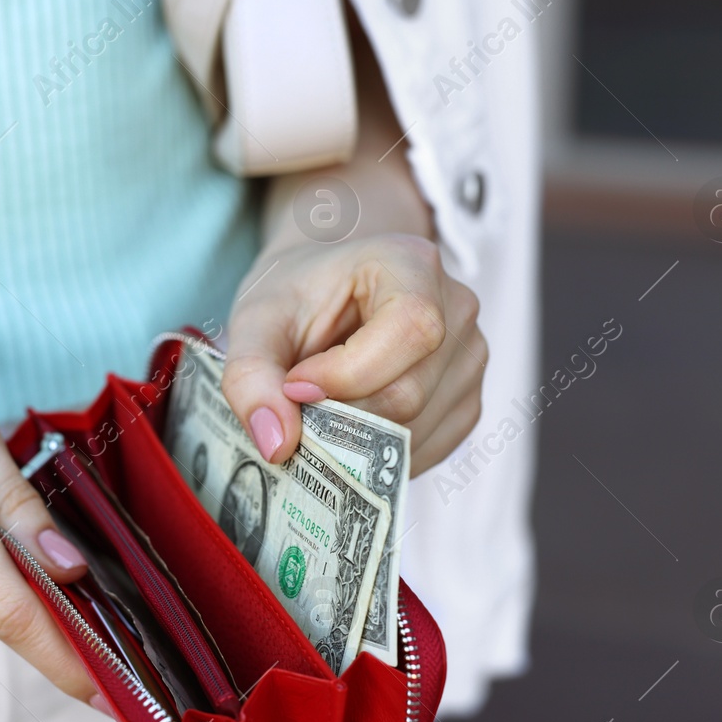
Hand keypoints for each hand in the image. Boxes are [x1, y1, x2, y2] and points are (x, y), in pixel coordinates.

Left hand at [221, 233, 486, 475]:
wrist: (327, 292)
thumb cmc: (296, 296)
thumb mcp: (255, 321)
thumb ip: (250, 376)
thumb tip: (278, 445)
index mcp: (412, 264)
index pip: (409, 330)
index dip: (347, 375)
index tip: (295, 384)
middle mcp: (458, 309)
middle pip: (409, 395)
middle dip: (342, 417)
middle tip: (300, 405)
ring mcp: (471, 359)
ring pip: (417, 433)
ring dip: (356, 442)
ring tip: (324, 408)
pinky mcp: (467, 403)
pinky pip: (426, 451)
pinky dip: (378, 457)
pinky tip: (350, 427)